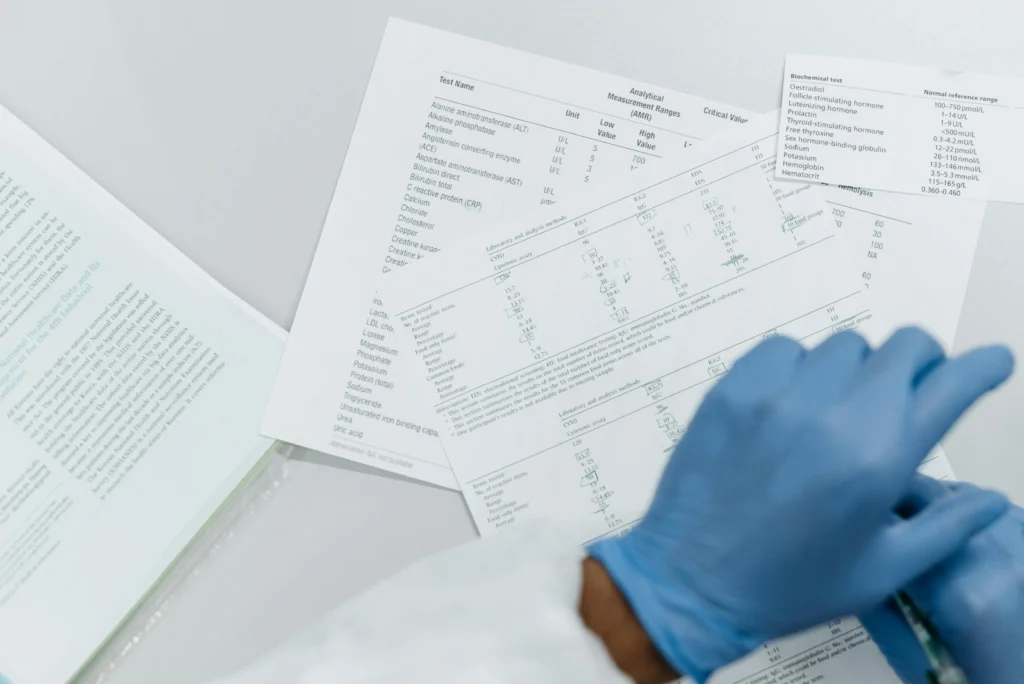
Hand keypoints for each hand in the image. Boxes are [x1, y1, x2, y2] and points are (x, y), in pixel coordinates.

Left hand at [587, 328, 1011, 681]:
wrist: (691, 581)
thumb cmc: (786, 584)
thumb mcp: (881, 570)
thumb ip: (946, 528)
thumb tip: (991, 499)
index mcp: (880, 461)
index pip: (951, 386)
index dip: (982, 367)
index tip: (992, 362)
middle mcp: (834, 416)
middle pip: (904, 347)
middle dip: (922, 362)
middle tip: (912, 387)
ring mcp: (778, 397)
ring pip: (843, 345)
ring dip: (856, 368)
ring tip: (840, 408)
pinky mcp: (733, 389)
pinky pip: (782, 347)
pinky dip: (798, 364)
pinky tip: (792, 401)